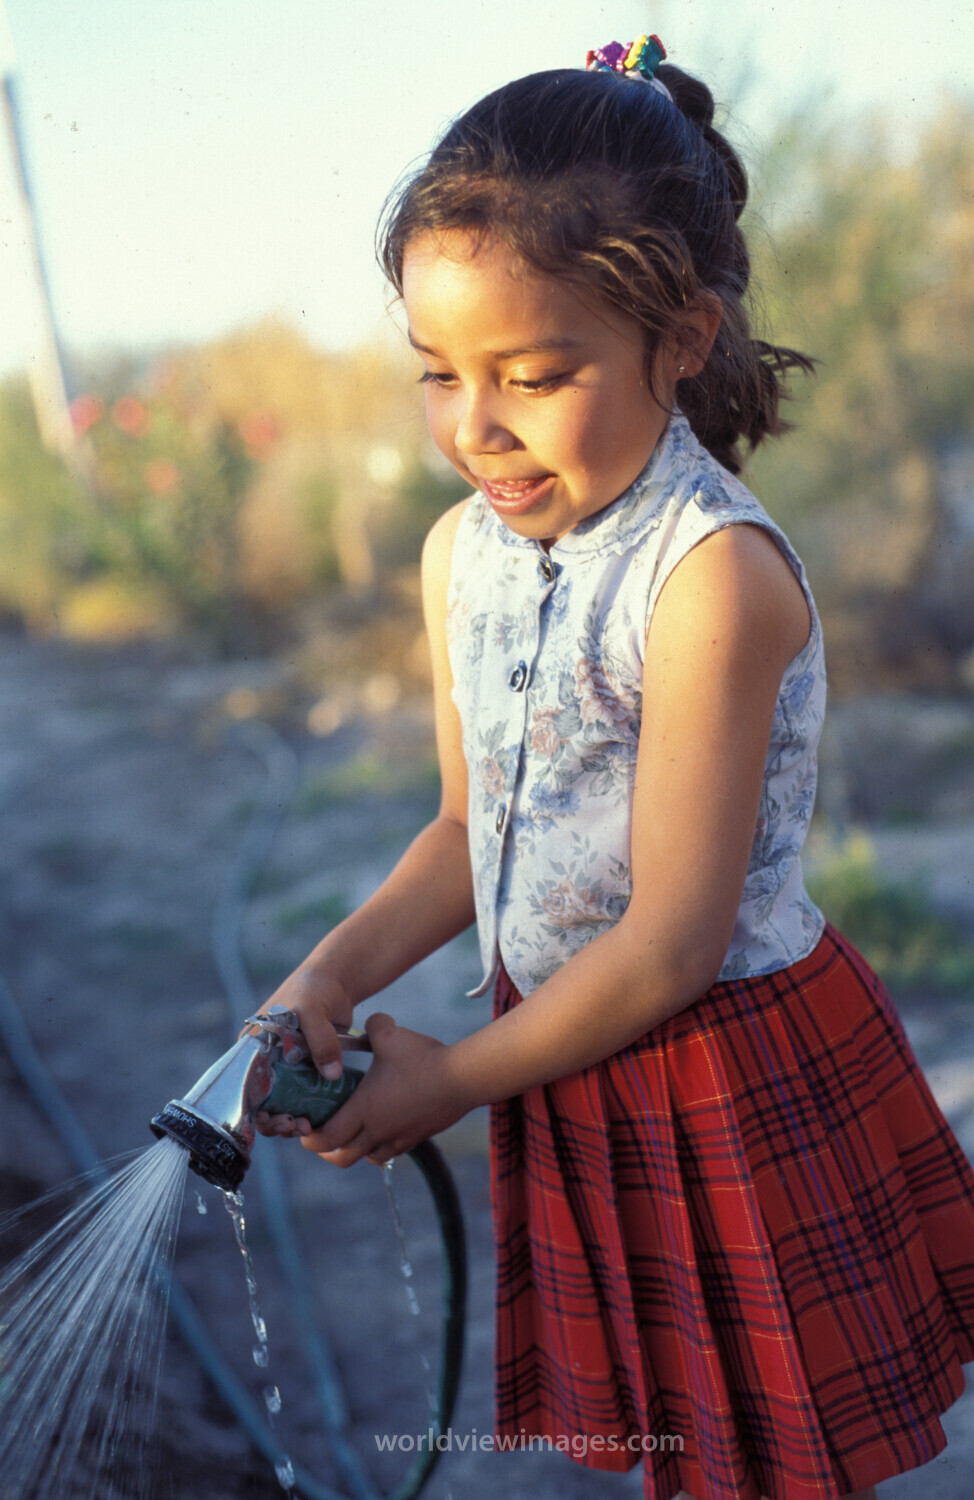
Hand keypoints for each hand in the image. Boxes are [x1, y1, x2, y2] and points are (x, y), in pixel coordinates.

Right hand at [248, 962, 355, 1139]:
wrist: (337, 980)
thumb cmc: (315, 989)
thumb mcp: (311, 1010)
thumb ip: (320, 1040)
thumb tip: (330, 1074)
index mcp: (253, 1044)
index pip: (242, 1083)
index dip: (252, 1107)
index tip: (272, 1118)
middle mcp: (264, 1058)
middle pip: (259, 1099)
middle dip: (272, 1119)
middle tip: (294, 1126)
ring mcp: (285, 1066)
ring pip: (279, 1103)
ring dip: (289, 1120)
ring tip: (305, 1127)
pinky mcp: (305, 1070)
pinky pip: (301, 1097)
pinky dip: (305, 1111)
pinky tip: (314, 1121)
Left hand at [301, 1012, 468, 1166]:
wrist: (463, 1078)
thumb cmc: (422, 1058)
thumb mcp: (390, 1034)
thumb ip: (373, 1025)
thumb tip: (371, 1021)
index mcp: (364, 1109)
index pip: (325, 1139)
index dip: (310, 1138)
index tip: (306, 1126)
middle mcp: (377, 1130)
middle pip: (341, 1159)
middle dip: (328, 1151)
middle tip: (325, 1131)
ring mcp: (398, 1137)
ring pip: (368, 1157)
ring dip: (356, 1148)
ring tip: (354, 1127)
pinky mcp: (416, 1137)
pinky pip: (390, 1150)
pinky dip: (380, 1144)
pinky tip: (384, 1123)